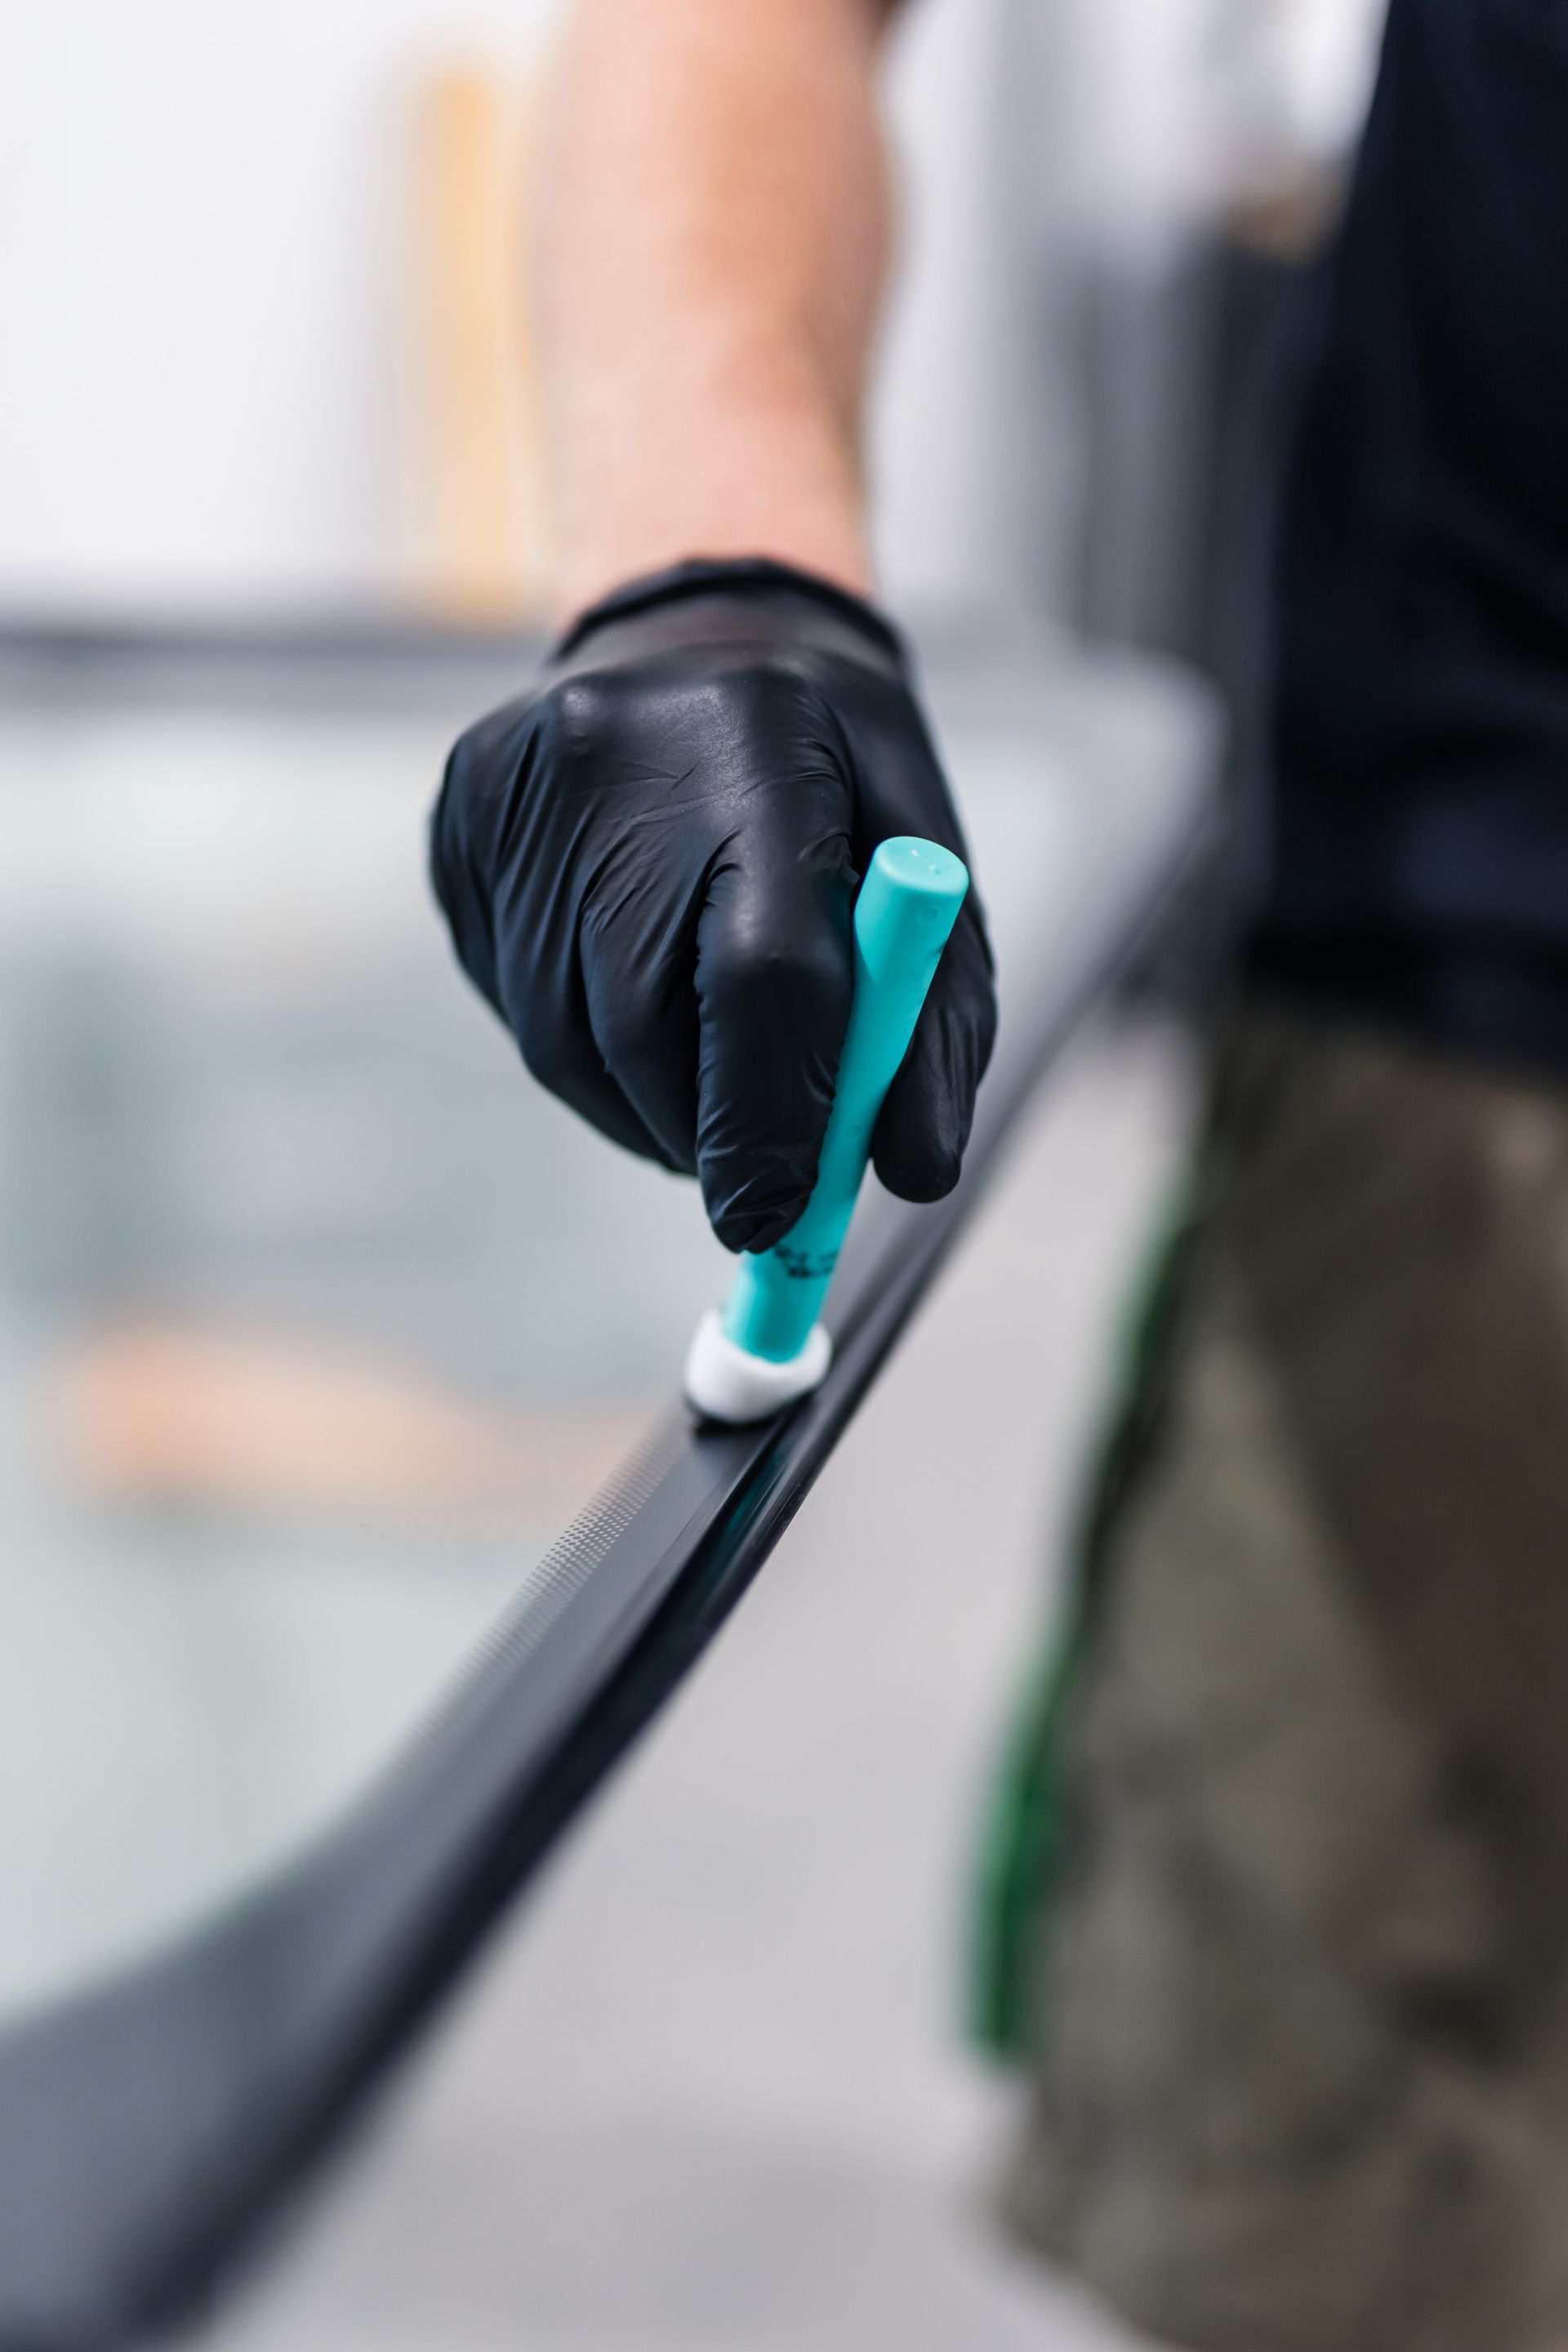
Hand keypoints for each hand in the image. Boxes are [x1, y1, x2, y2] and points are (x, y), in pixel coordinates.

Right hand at [430, 559, 995, 1254]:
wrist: (699, 631)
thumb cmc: (839, 782)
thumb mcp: (931, 875)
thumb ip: (933, 1026)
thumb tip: (910, 1173)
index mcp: (761, 741)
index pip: (761, 974)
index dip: (771, 1119)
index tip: (780, 1220)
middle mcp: (613, 752)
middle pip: (642, 1023)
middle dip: (704, 1131)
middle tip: (751, 1179)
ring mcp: (513, 789)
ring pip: (565, 1036)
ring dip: (644, 1102)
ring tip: (705, 1076)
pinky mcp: (458, 826)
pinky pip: (514, 998)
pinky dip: (587, 1047)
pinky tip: (633, 989)